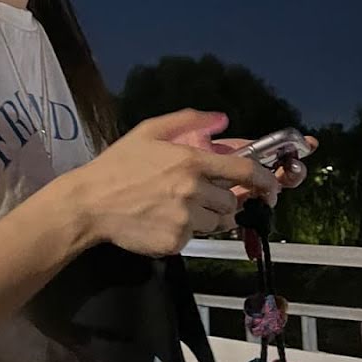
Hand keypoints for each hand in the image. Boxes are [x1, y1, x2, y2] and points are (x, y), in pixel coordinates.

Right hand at [77, 108, 280, 256]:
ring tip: (181, 206)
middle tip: (202, 193)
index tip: (271, 187)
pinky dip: (187, 231)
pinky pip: (196, 238)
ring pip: (218, 223)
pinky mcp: (175, 242)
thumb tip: (222, 119)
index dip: (265, 180)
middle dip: (224, 198)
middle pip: (232, 201)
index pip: (244, 172)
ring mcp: (184, 219)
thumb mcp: (150, 131)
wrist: (90, 202)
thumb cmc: (118, 164)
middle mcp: (192, 190)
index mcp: (190, 161)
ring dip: (209, 216)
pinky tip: (164, 219)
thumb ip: (188, 121)